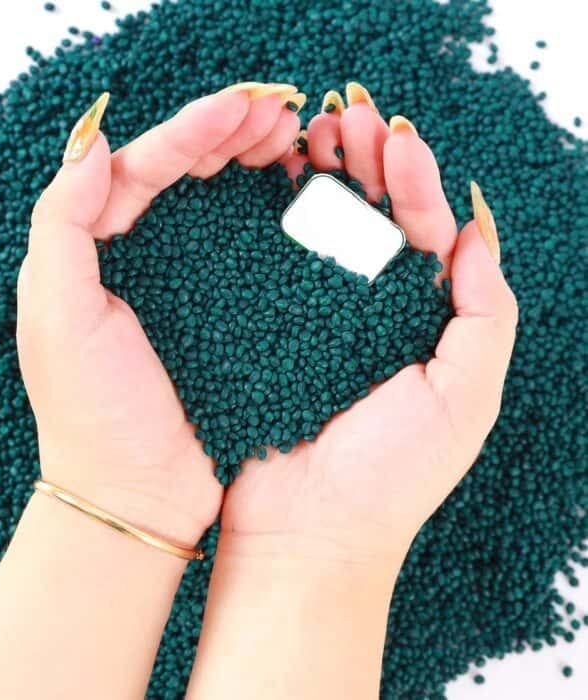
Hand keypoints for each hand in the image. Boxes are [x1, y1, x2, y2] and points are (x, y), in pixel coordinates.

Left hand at [16, 84, 303, 544]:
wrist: (137, 494)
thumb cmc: (92, 414)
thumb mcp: (56, 317)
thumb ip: (62, 224)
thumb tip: (93, 144)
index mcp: (93, 248)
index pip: (141, 167)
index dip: (190, 130)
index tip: (241, 106)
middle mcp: (138, 257)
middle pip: (185, 175)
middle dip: (230, 136)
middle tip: (281, 112)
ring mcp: (185, 283)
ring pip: (220, 204)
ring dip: (254, 165)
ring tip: (297, 140)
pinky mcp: (222, 315)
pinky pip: (247, 250)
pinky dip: (273, 218)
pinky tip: (301, 196)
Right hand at [221, 86, 517, 566]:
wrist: (305, 533)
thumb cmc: (388, 477)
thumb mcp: (464, 399)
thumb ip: (486, 318)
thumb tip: (480, 237)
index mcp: (422, 324)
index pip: (425, 234)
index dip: (415, 181)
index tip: (397, 137)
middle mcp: (370, 313)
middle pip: (372, 221)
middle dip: (367, 165)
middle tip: (349, 118)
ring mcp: (313, 318)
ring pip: (321, 231)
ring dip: (322, 180)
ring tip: (312, 135)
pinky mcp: (266, 329)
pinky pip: (274, 263)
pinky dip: (274, 219)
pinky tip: (269, 182)